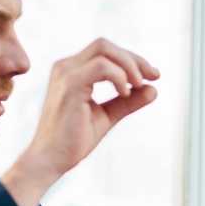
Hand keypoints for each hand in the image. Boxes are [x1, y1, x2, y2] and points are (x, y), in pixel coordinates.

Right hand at [1, 39, 158, 205]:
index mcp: (72, 71)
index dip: (131, 59)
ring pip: (104, 50)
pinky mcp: (70, 85)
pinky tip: (124, 94)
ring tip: (138, 86)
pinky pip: (102, 67)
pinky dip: (119, 77)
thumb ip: (127, 102)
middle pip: (105, 45)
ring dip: (129, 65)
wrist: (51, 160)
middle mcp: (66, 67)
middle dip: (134, 58)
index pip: (105, 51)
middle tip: (154, 76)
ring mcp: (66, 73)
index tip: (153, 76)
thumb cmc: (73, 141)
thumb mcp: (106, 116)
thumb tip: (154, 89)